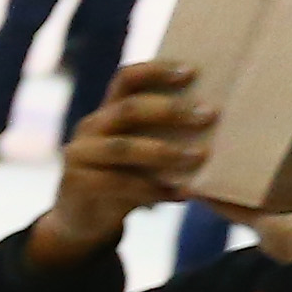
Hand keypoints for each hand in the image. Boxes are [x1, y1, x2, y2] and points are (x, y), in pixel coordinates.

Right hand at [30, 56, 209, 267]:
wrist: (83, 220)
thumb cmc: (125, 178)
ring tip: (198, 157)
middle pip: (128, 109)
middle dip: (171, 110)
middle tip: (208, 115)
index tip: (193, 72)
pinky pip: (119, 184)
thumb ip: (163, 135)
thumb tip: (215, 122)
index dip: (157, 70)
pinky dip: (153, 189)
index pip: (127, 78)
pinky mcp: (77, 184)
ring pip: (123, 148)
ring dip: (164, 151)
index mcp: (107, 111)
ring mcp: (79, 155)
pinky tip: (181, 194)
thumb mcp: (141, 151)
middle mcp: (90, 127)